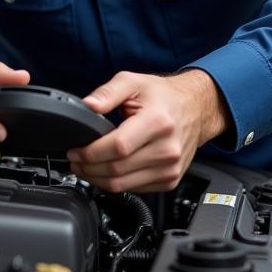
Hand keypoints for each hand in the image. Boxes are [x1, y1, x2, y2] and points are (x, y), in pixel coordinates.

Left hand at [66, 69, 230, 192]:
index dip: (91, 152)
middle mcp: (167, 149)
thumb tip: (87, 106)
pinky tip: (106, 172)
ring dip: (98, 180)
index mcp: (158, 122)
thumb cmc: (164, 96)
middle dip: (88, 168)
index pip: (118, 147)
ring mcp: (170, 168)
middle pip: (117, 170)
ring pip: (123, 185)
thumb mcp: (133, 82)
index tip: (76, 150)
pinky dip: (115, 184)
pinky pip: (134, 190)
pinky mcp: (170, 180)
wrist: (195, 108)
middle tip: (75, 159)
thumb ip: (107, 92)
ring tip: (85, 167)